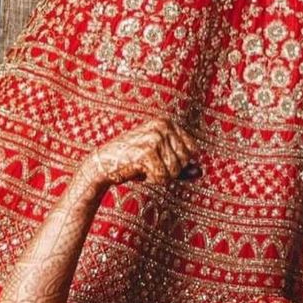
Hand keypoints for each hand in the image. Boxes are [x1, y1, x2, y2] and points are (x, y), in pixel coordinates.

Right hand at [75, 118, 199, 190]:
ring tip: (143, 167)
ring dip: (160, 176)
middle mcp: (163, 125)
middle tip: (148, 164)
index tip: (158, 159)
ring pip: (175, 170)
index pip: (193, 150)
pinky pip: (163, 177)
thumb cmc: (132, 163)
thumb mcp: (160, 160)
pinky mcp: (147, 151)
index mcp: (167, 122)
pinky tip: (138, 171)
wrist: (101, 165)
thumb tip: (201, 172)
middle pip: (185, 160)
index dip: (178, 162)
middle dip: (169, 170)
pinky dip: (152, 180)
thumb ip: (181, 166)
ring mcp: (155, 137)